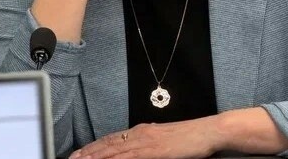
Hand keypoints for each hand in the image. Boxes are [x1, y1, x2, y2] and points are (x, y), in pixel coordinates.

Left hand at [69, 118, 221, 158]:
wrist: (208, 131)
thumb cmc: (190, 138)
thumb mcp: (165, 141)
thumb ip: (149, 145)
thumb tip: (136, 151)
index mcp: (142, 131)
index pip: (111, 140)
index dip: (94, 147)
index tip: (79, 153)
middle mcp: (140, 134)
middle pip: (107, 145)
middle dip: (87, 153)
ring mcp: (146, 142)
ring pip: (113, 150)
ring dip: (95, 157)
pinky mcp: (154, 150)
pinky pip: (129, 157)